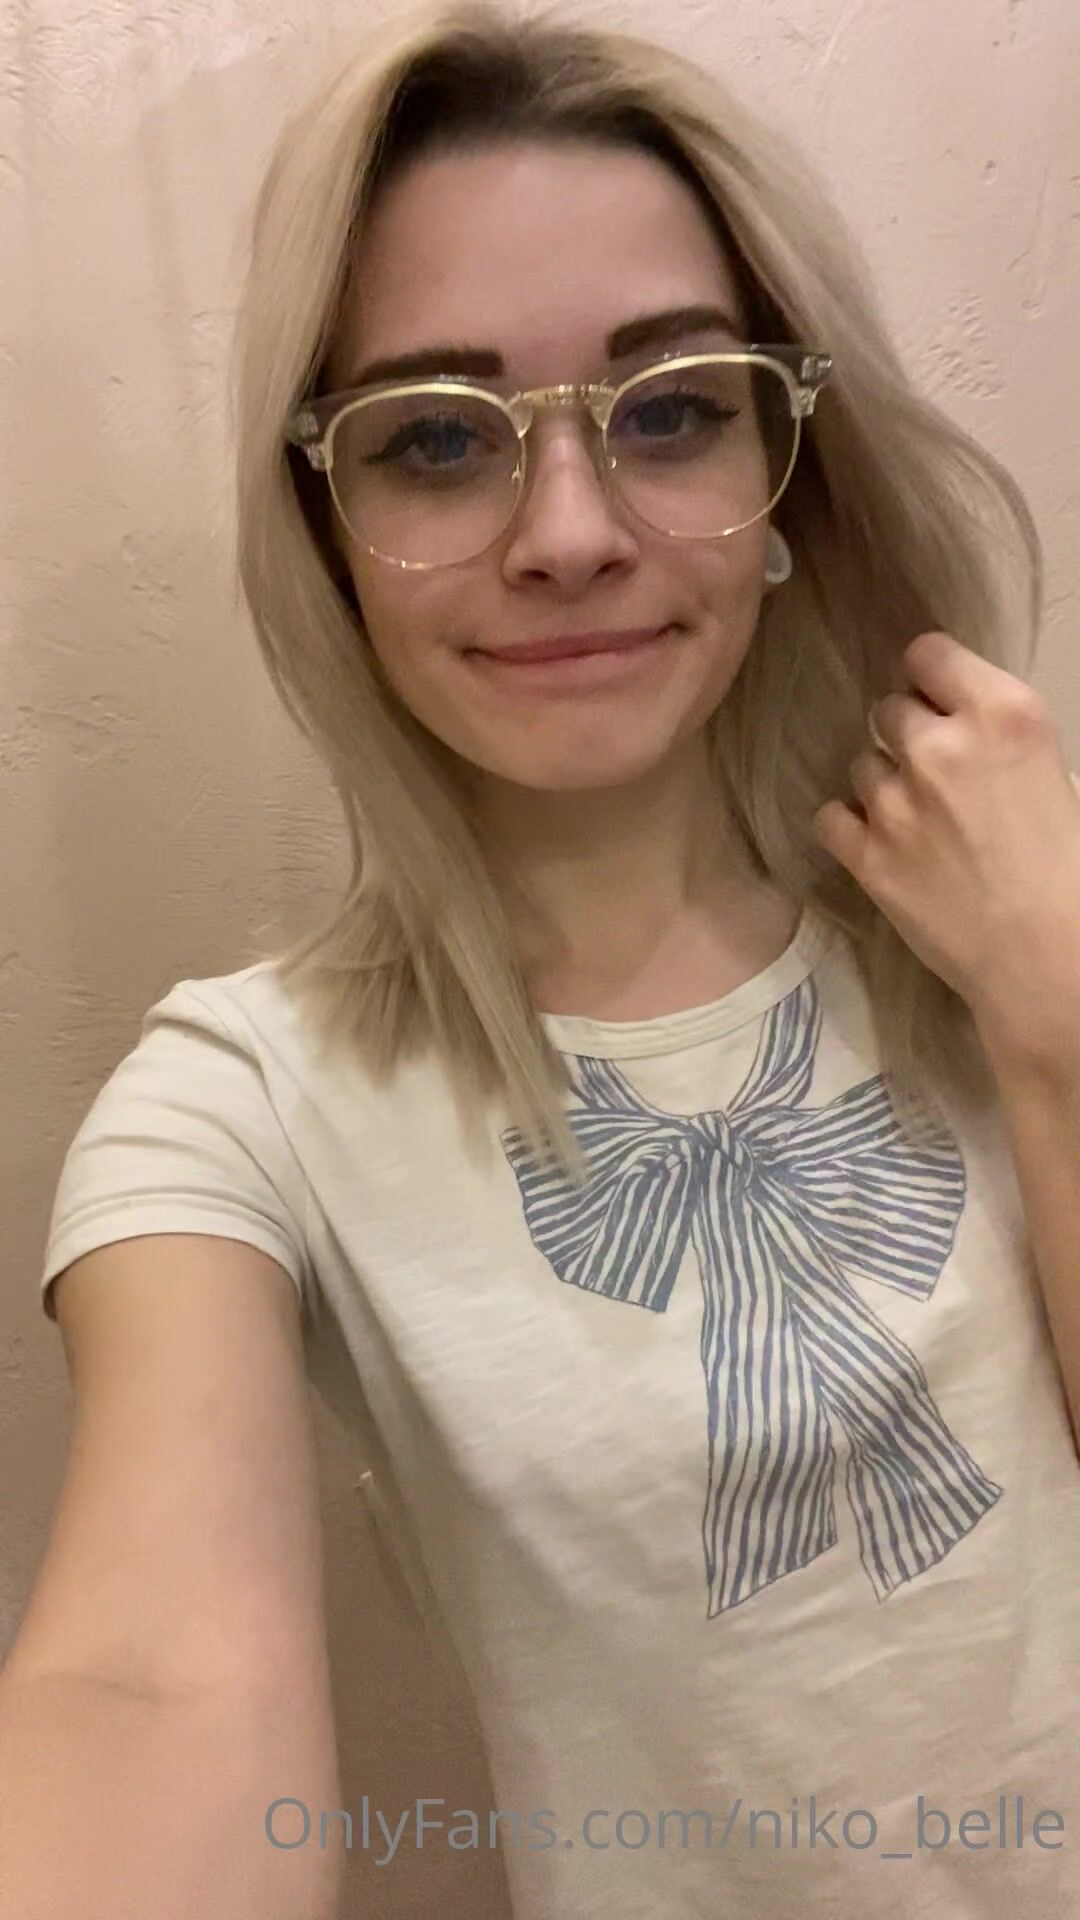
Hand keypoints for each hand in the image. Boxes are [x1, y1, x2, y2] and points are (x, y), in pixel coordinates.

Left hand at [811, 631, 1079, 1040]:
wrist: (1049, 955)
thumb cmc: (1070, 866)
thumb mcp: (1051, 769)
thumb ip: (996, 736)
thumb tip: (960, 728)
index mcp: (1003, 712)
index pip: (928, 653)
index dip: (929, 677)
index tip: (937, 701)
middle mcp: (941, 745)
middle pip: (889, 708)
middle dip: (907, 734)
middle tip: (934, 775)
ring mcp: (896, 801)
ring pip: (860, 763)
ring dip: (882, 784)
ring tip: (916, 822)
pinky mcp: (866, 855)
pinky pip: (829, 816)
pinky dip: (848, 827)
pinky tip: (878, 844)